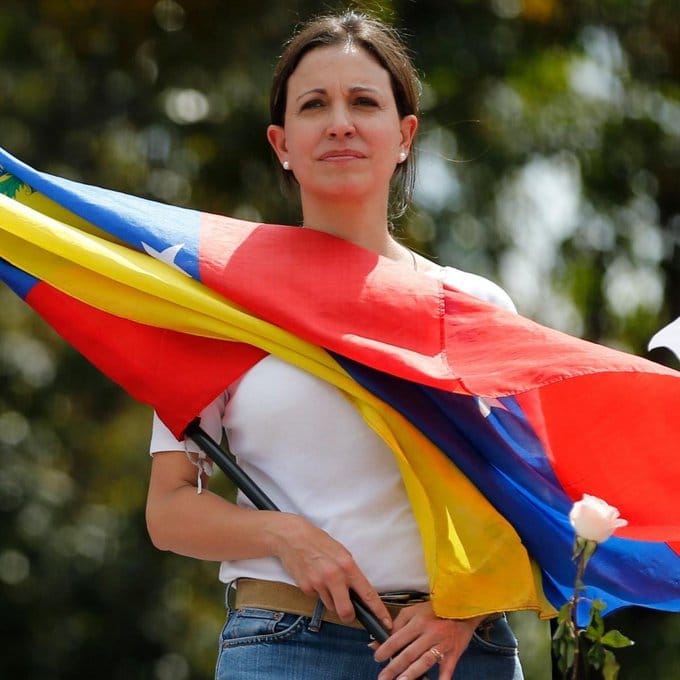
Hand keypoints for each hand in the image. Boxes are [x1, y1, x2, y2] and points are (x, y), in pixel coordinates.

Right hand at [268, 513, 392, 627]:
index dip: (378, 611)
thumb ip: (350, 572)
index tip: (385, 622)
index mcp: (347, 566)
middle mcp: (334, 576)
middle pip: (346, 612)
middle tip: (349, 612)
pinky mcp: (306, 588)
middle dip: (349, 616)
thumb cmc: (319, 541)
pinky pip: (316, 598)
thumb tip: (357, 591)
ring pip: (331, 606)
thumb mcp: (341, 552)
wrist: (292, 537)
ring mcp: (319, 583)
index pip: (367, 593)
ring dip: (332, 600)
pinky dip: (318, 592)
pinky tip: (314, 578)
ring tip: (326, 581)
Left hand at [373, 601, 484, 679]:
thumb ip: (396, 625)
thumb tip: (377, 641)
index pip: (398, 637)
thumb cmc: (434, 611)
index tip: (377, 658)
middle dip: (394, 667)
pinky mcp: (454, 652)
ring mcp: (442, 644)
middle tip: (383, 677)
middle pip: (409, 653)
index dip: (386, 648)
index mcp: (418, 622)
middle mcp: (429, 633)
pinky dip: (442, 678)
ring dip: (412, 673)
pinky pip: (447, 668)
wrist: (462, 609)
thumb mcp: (413, 612)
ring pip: (425, 661)